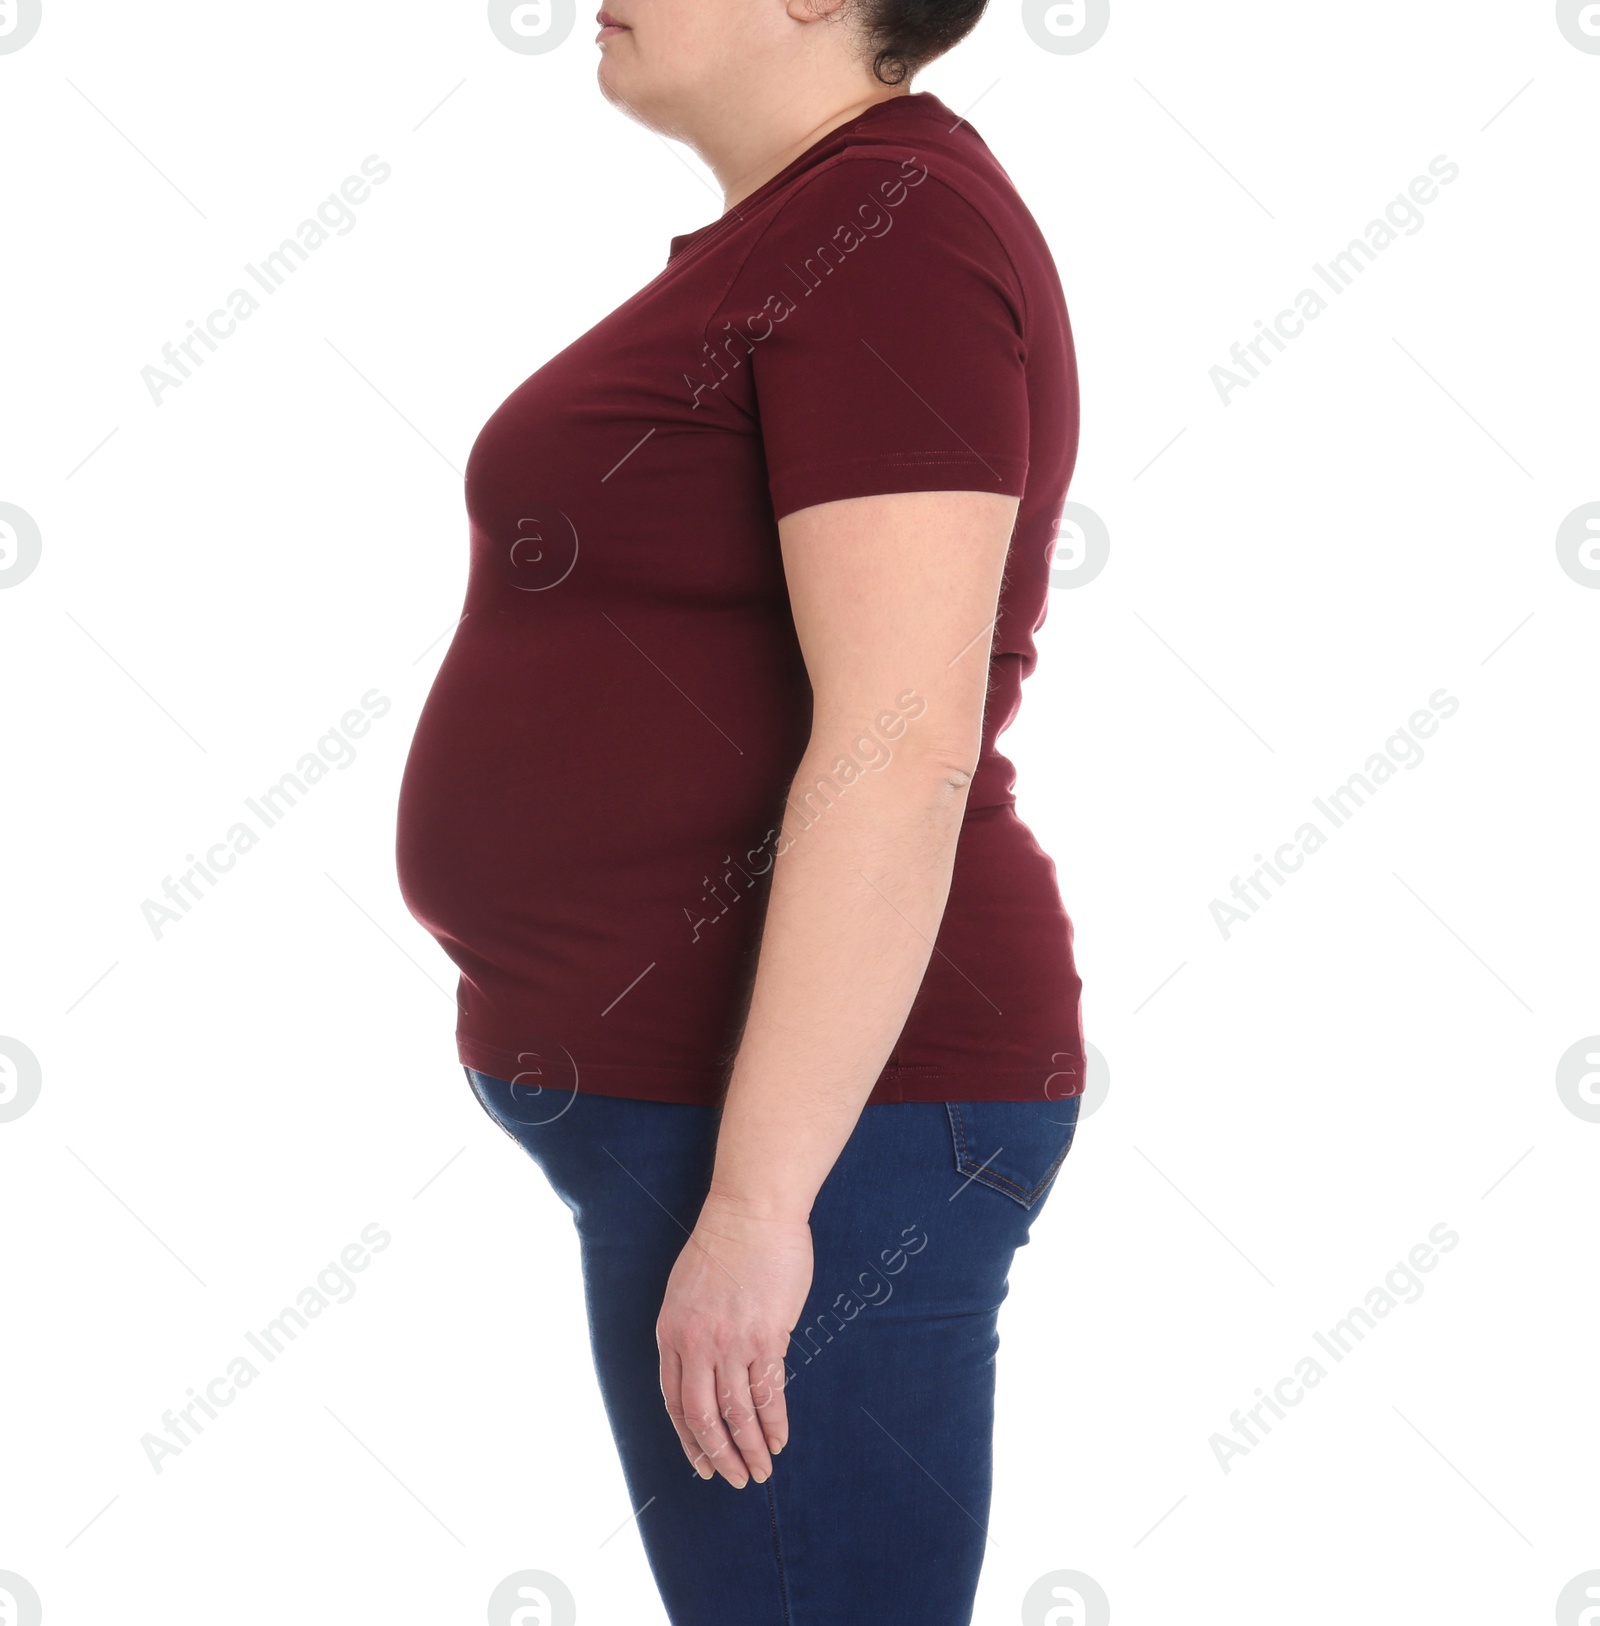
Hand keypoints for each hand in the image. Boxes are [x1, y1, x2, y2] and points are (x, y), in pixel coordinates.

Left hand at [655, 1193, 813, 1487]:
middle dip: (719, 1455)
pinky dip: (774, 1423)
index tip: (702, 1464)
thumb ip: (691, 1331)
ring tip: (761, 1471)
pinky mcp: (766, 1336)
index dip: (689, 1439)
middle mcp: (695, 1343)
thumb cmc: (725, 1243)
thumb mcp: (686, 1290)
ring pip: (736, 1413)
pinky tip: (780, 1439)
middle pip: (702, 1417)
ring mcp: (730, 1342)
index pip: (673, 1402)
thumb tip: (705, 1368)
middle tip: (734, 1479)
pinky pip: (768, 1393)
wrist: (752, 1211)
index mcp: (670, 1332)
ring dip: (749, 1448)